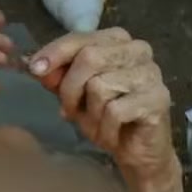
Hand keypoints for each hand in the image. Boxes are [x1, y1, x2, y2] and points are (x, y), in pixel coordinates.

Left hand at [28, 28, 179, 185]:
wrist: (138, 152)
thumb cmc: (107, 118)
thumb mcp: (74, 94)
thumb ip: (57, 77)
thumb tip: (35, 66)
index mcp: (118, 40)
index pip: (80, 38)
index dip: (54, 53)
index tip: (34, 69)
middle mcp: (138, 50)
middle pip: (89, 58)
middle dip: (70, 89)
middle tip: (68, 111)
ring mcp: (151, 73)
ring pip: (100, 86)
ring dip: (90, 115)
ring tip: (97, 126)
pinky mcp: (158, 99)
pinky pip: (115, 111)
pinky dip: (106, 129)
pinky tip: (112, 136)